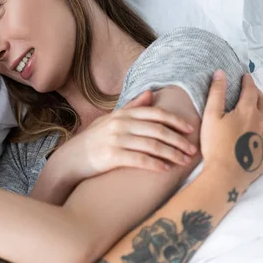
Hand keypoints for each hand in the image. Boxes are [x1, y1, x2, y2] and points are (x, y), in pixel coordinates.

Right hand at [50, 90, 197, 180]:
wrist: (69, 160)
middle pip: (157, 130)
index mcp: (122, 114)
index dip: (175, 121)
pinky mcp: (111, 156)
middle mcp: (119, 124)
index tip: (190, 129)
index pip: (155, 114)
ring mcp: (115, 140)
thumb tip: (150, 93)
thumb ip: (131, 107)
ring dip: (172, 154)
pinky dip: (155, 164)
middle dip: (178, 140)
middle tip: (193, 149)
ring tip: (184, 162)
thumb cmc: (92, 141)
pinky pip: (139, 160)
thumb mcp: (109, 120)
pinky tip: (166, 169)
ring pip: (152, 145)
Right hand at [200, 71, 262, 185]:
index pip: (250, 90)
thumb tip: (220, 73)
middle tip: (251, 90)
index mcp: (247, 110)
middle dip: (257, 93)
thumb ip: (216, 93)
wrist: (226, 174)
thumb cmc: (215, 145)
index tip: (245, 76)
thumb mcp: (211, 116)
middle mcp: (262, 120)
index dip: (247, 82)